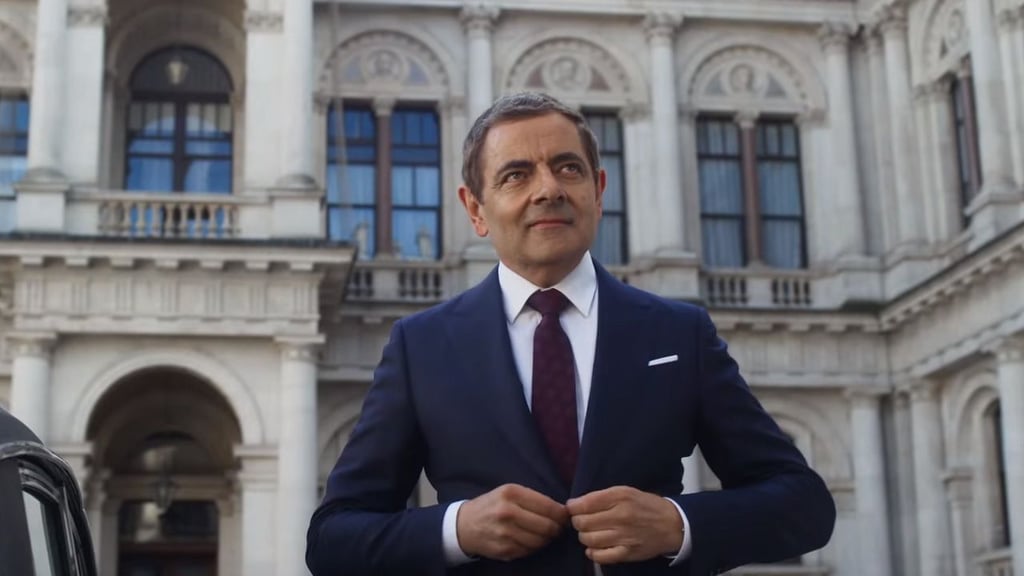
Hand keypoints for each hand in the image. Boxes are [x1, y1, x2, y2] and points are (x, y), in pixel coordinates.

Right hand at [456, 484, 569, 560]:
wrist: (463, 525)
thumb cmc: (491, 505)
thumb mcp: (508, 492)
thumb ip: (532, 498)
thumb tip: (561, 510)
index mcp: (511, 493)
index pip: (548, 506)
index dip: (561, 514)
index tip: (565, 516)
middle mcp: (508, 512)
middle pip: (547, 526)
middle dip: (557, 528)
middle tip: (558, 527)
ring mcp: (505, 533)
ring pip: (540, 541)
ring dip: (546, 539)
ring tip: (543, 533)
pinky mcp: (504, 550)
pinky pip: (529, 551)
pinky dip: (533, 547)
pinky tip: (529, 540)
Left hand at [566, 486, 683, 564]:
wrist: (672, 525)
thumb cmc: (646, 505)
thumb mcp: (626, 491)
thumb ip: (601, 496)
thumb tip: (575, 504)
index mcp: (620, 497)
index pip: (585, 504)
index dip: (573, 507)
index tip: (572, 508)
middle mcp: (621, 516)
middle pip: (583, 523)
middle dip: (577, 522)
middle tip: (582, 521)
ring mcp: (624, 536)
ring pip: (588, 540)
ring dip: (584, 537)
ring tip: (590, 533)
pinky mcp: (627, 553)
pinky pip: (600, 556)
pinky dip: (592, 552)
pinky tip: (595, 547)